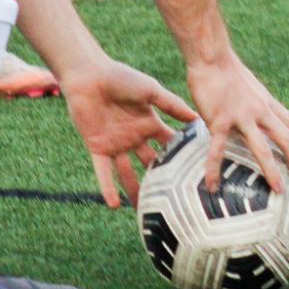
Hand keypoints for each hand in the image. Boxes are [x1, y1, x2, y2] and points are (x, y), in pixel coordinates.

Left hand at [63, 56, 198, 209]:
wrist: (90, 77)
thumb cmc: (121, 78)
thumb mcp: (151, 90)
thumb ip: (172, 105)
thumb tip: (198, 118)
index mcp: (149, 123)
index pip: (168, 144)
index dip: (180, 156)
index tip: (194, 173)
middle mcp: (135, 137)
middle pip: (149, 163)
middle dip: (159, 180)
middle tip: (172, 200)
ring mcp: (116, 145)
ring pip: (127, 173)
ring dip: (134, 191)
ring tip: (143, 211)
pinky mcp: (98, 148)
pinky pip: (104, 173)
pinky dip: (108, 188)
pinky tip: (114, 205)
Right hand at [187, 54, 288, 193]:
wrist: (212, 58)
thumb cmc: (226, 70)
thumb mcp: (249, 85)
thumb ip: (253, 100)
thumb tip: (253, 112)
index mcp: (265, 101)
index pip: (288, 121)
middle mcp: (259, 110)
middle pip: (283, 137)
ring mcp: (241, 116)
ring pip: (262, 148)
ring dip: (272, 170)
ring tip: (278, 189)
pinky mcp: (220, 121)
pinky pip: (218, 150)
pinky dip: (214, 169)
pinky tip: (213, 186)